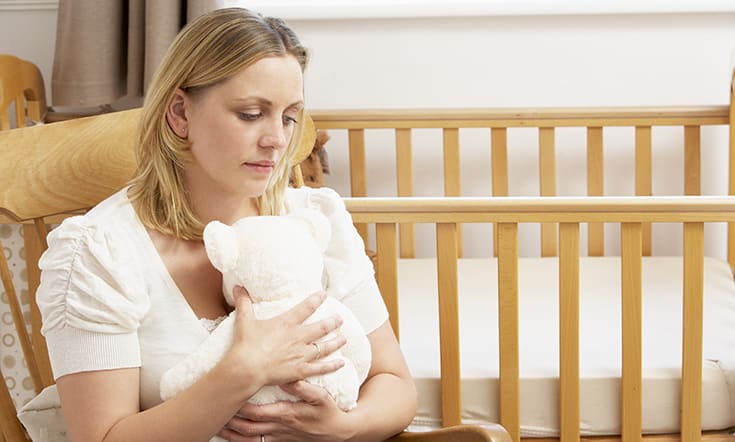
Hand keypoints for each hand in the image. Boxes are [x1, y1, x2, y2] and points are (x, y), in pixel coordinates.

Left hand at [217, 381, 354, 441]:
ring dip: (231, 434)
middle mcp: (279, 428)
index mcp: (287, 414)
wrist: (336, 433)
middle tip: (213, 413)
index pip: (258, 412)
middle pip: (247, 427)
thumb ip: (304, 388)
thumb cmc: (327, 412)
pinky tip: (231, 437)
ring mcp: (278, 437)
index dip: (240, 407)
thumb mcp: (321, 397)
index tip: (228, 398)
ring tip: (215, 427)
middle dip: (229, 422)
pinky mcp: (279, 441)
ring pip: (248, 438)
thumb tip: (287, 378)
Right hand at [224, 286, 346, 388]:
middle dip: (332, 322)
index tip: (324, 294)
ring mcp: (301, 354)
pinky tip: (341, 363)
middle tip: (340, 319)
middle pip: (321, 327)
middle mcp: (298, 337)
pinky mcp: (301, 370)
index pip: (306, 308)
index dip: (316, 300)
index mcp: (286, 323)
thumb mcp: (244, 320)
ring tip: (344, 339)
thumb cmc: (245, 344)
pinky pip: (321, 368)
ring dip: (336, 342)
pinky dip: (332, 365)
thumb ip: (244, 302)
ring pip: (325, 347)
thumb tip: (238, 287)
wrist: (247, 368)